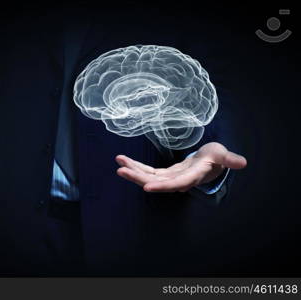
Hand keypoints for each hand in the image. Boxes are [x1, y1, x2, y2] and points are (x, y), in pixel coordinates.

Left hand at [115, 142, 246, 192]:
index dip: (162, 186)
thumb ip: (229, 159)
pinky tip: (123, 161)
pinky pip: (147, 171)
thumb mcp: (223, 154)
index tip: (146, 186)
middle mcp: (177, 181)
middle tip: (121, 171)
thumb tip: (242, 163)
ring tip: (119, 163)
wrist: (210, 162)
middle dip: (138, 177)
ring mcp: (169, 178)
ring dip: (133, 171)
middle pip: (156, 182)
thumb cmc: (216, 157)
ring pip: (148, 177)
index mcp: (191, 177)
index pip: (175, 184)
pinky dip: (136, 166)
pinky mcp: (164, 173)